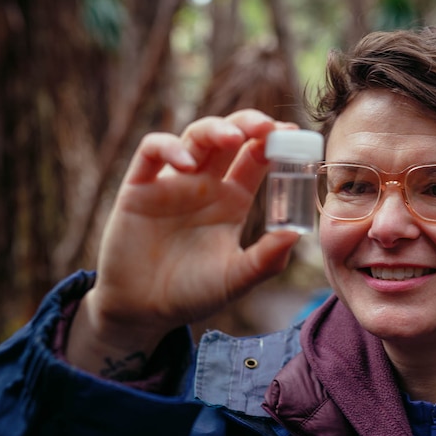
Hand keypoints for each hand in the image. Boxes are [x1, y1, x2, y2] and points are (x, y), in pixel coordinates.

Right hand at [68, 110, 300, 372]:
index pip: (256, 159)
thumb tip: (297, 234)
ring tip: (233, 138)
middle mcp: (205, 185)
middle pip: (229, 138)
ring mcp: (173, 183)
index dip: (273, 143)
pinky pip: (151, 153)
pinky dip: (169, 148)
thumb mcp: (236, 279)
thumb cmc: (193, 293)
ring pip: (194, 137)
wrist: (143, 311)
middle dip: (248, 124)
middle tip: (267, 127)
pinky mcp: (139, 188)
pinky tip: (187, 164)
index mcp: (232, 200)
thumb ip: (266, 259)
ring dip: (214, 130)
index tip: (292, 135)